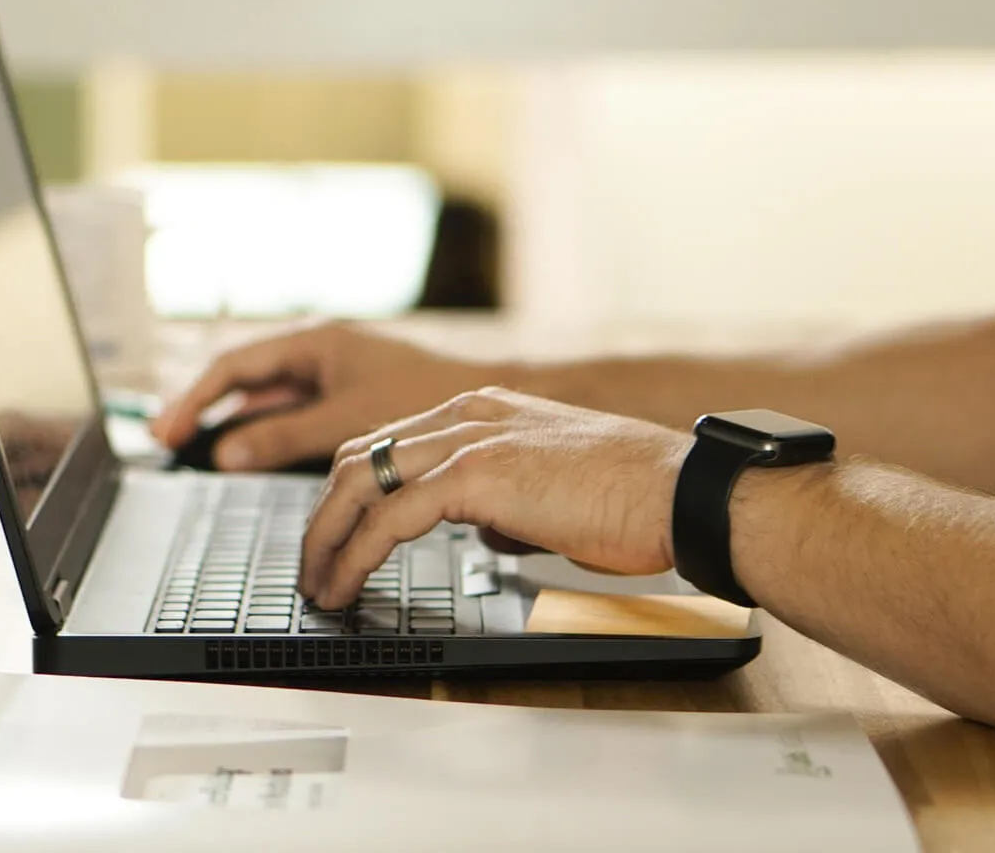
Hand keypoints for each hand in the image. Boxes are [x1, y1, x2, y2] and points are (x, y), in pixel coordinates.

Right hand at [151, 324, 491, 471]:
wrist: (487, 402)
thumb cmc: (429, 398)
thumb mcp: (346, 422)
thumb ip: (284, 437)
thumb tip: (227, 453)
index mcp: (315, 342)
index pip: (235, 366)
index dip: (195, 399)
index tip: (168, 431)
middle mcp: (318, 353)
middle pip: (243, 379)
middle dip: (202, 407)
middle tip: (165, 440)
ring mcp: (330, 375)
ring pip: (266, 398)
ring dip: (231, 420)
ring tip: (193, 447)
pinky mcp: (345, 398)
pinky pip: (290, 412)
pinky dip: (264, 431)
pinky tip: (246, 453)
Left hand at [298, 388, 689, 608]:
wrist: (682, 492)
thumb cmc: (635, 498)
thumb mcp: (552, 490)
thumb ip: (506, 501)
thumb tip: (484, 530)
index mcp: (483, 409)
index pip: (388, 442)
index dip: (351, 491)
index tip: (335, 534)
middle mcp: (467, 413)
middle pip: (358, 455)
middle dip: (323, 515)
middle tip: (311, 564)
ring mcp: (469, 439)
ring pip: (359, 481)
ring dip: (326, 538)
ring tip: (318, 584)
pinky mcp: (477, 476)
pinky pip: (390, 517)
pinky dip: (356, 554)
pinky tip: (346, 584)